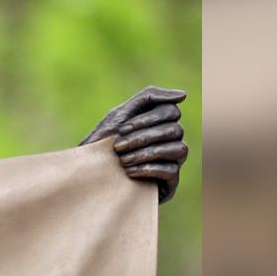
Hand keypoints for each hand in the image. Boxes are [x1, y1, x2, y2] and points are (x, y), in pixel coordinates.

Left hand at [82, 85, 188, 202]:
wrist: (92, 173)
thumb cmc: (106, 141)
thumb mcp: (122, 114)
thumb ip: (149, 97)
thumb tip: (184, 95)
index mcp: (163, 120)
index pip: (171, 111)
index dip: (147, 119)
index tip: (122, 128)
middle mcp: (174, 139)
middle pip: (174, 130)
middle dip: (143, 137)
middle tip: (118, 146)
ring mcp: (175, 159)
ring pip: (178, 149)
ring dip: (147, 153)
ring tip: (123, 160)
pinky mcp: (172, 180)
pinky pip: (171, 170)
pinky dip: (148, 169)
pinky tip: (129, 171)